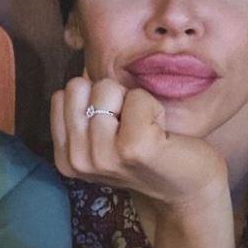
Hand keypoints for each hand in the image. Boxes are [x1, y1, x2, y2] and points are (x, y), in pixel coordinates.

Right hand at [51, 77, 228, 213]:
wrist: (187, 187)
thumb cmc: (145, 150)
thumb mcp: (101, 136)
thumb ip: (82, 110)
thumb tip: (82, 61)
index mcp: (65, 156)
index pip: (61, 95)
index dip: (91, 100)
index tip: (112, 125)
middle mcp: (77, 160)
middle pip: (77, 87)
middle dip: (107, 96)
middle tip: (129, 124)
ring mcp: (102, 156)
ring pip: (105, 88)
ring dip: (131, 101)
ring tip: (145, 128)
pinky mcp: (133, 148)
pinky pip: (136, 97)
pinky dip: (152, 106)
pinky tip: (159, 132)